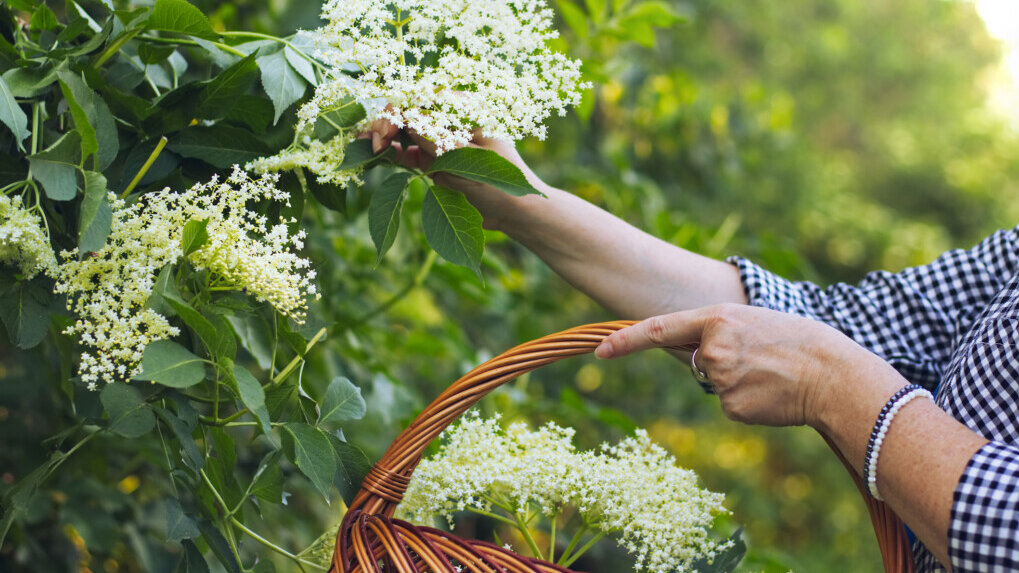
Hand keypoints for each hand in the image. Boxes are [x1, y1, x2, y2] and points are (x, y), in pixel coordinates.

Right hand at [364, 118, 545, 230]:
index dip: (399, 110)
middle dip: (385, 122)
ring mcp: (438, 138)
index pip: (423, 97)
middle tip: (371, 144)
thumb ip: (439, 140)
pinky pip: (404, 149)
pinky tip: (372, 155)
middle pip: (408, 110)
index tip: (385, 134)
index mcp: (465, 109)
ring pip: (401, 128)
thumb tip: (408, 117)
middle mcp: (449, 119)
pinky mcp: (430, 158)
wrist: (513, 214)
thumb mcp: (468, 162)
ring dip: (381, 135)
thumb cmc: (500, 185)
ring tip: (362, 147)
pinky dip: (387, 151)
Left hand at [595, 304, 898, 427]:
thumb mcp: (753, 322)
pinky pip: (728, 406)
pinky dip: (747, 403)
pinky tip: (772, 394)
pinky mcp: (731, 406)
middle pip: (694, 361)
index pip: (657, 329)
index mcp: (717, 317)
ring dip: (736, 383)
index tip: (600, 351)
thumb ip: (718, 332)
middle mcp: (712, 347)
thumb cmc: (798, 343)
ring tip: (771, 374)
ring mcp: (720, 378)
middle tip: (759, 358)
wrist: (834, 375)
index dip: (625, 341)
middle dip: (717, 362)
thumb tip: (696, 356)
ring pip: (713, 385)